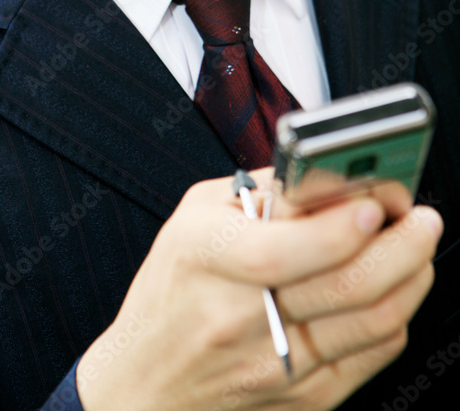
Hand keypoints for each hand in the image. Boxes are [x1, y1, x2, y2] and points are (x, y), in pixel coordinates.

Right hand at [76, 173, 441, 410]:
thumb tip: (329, 174)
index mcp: (208, 258)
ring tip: (416, 246)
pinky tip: (394, 289)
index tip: (376, 201)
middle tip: (420, 218)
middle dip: (402, 246)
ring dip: (410, 278)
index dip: (339, 228)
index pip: (283, 251)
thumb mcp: (194, 219)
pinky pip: (370, 356)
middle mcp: (241, 316)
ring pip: (371, 323)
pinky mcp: (302, 397)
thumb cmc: (170, 291)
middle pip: (345, 288)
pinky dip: (395, 316)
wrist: (144, 384)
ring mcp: (275, 364)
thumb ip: (262, 192)